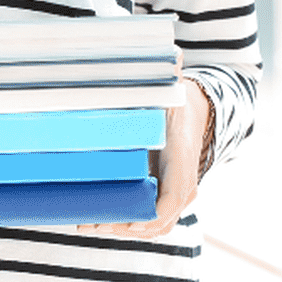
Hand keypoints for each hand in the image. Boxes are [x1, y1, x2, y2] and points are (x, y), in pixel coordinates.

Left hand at [78, 77, 209, 238]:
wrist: (193, 111)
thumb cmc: (174, 101)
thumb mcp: (171, 89)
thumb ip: (169, 74)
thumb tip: (173, 53)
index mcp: (183, 160)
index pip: (174, 196)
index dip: (150, 211)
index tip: (126, 217)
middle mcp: (184, 184)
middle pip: (158, 220)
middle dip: (125, 225)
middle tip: (92, 222)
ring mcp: (174, 193)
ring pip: (151, 225)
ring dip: (121, 228)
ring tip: (88, 224)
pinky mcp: (161, 194)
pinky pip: (147, 218)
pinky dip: (126, 224)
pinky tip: (98, 220)